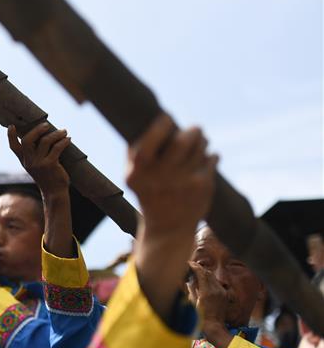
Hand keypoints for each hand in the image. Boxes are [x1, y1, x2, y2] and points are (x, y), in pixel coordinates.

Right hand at [7, 123, 71, 196]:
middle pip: (27, 140)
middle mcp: (29, 162)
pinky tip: (68, 139)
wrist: (55, 193)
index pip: (14, 147)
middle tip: (47, 125)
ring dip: (56, 134)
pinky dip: (64, 141)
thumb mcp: (37, 166)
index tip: (11, 126)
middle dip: (37, 129)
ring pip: (45, 141)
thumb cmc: (48, 177)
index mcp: (24, 161)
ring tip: (64, 132)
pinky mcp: (50, 165)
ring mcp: (39, 163)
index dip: (11, 136)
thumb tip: (44, 134)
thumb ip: (36, 154)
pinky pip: (57, 147)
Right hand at [129, 114, 217, 320]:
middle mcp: (160, 177)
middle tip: (195, 130)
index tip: (167, 118)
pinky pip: (212, 158)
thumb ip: (138, 151)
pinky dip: (210, 157)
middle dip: (192, 131)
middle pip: (183, 140)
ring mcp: (183, 182)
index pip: (148, 141)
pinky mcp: (203, 186)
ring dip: (202, 142)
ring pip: (201, 147)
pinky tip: (204, 161)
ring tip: (200, 144)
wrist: (167, 229)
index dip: (161, 125)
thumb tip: (158, 120)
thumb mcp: (134, 177)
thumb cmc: (149, 193)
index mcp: (138, 173)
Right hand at [187, 262, 231, 347]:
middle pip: (208, 273)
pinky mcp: (224, 295)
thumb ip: (190, 290)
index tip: (188, 263)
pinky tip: (204, 283)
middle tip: (191, 266)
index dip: (195, 266)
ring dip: (205, 274)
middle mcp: (216, 290)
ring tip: (196, 274)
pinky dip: (210, 280)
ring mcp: (221, 292)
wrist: (214, 327)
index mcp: (207, 292)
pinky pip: (217, 283)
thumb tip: (186, 280)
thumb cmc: (200, 318)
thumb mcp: (192, 303)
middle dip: (200, 268)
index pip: (201, 273)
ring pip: (213, 277)